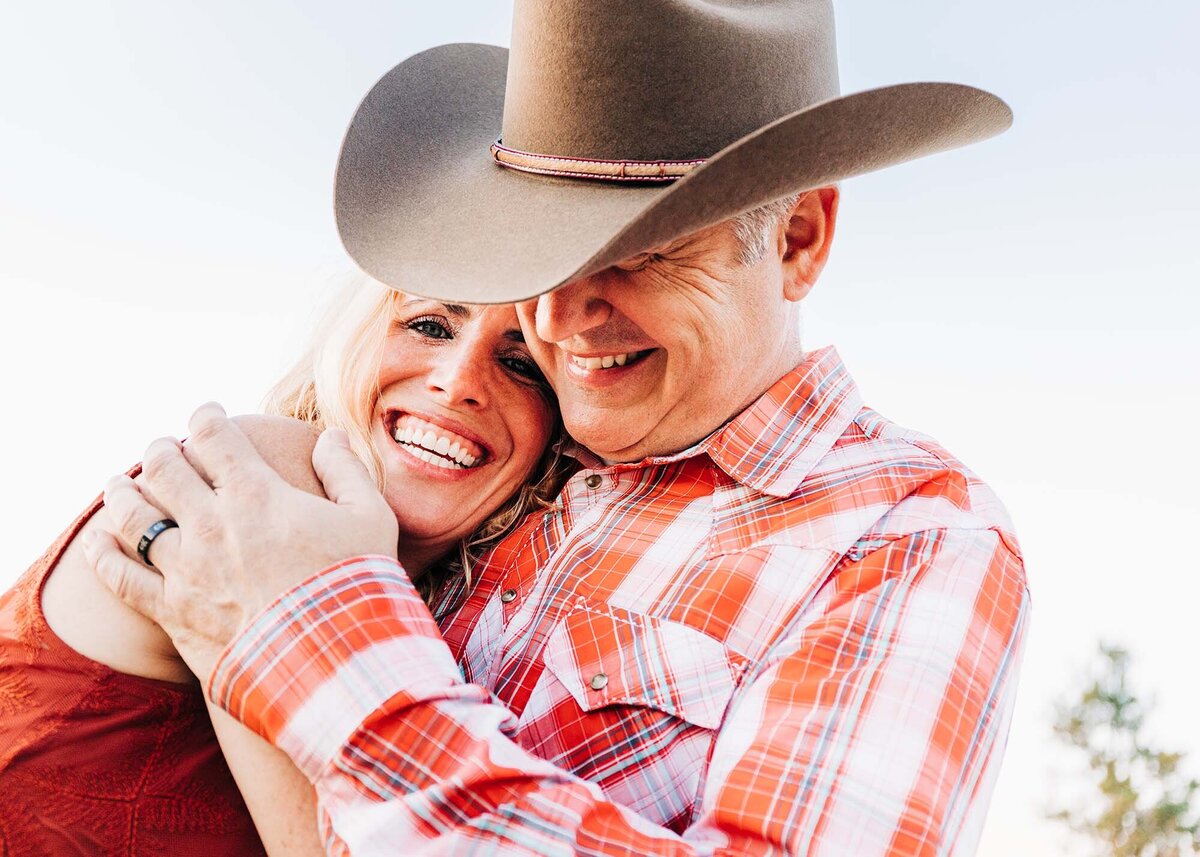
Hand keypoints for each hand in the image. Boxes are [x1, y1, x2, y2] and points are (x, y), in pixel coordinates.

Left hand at [83, 402, 398, 680]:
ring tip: (117, 483)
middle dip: (161, 449)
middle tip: (163, 446)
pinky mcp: (173, 613)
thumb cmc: (358, 587)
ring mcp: (186, 571)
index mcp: (257, 495)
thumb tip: (328, 436)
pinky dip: (103, 555)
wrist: (334, 663)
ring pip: (133, 517)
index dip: (207, 416)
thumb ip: (346, 471)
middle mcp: (211, 525)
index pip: (215, 436)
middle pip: (165, 468)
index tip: (208, 412)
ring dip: (122, 492)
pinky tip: (96, 543)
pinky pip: (121, 578)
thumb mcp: (371, 519)